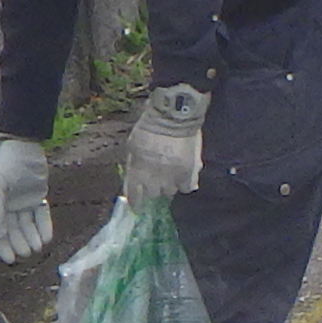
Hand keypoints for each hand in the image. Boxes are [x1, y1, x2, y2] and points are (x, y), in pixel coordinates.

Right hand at [0, 138, 52, 262]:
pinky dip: (44, 226)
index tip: (10, 259)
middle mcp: (8, 205)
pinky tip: (47, 238)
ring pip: (27, 225)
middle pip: (13, 230)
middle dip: (19, 243)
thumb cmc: (6, 160)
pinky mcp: (37, 196)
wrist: (24, 142)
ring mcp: (23, 201)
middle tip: (27, 254)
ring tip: (38, 248)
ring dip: (32, 237)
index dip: (3, 245)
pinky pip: (41, 216)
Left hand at [123, 84, 208, 205]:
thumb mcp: (133, 146)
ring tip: (169, 175)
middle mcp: (154, 179)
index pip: (134, 195)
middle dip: (153, 188)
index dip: (136, 202)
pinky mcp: (188, 173)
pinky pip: (186, 188)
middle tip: (155, 179)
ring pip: (170, 192)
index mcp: (138, 171)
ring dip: (168, 185)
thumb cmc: (149, 127)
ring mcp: (172, 177)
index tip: (137, 206)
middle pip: (153, 194)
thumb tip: (133, 182)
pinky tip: (183, 178)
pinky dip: (184, 184)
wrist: (173, 116)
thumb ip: (133, 165)